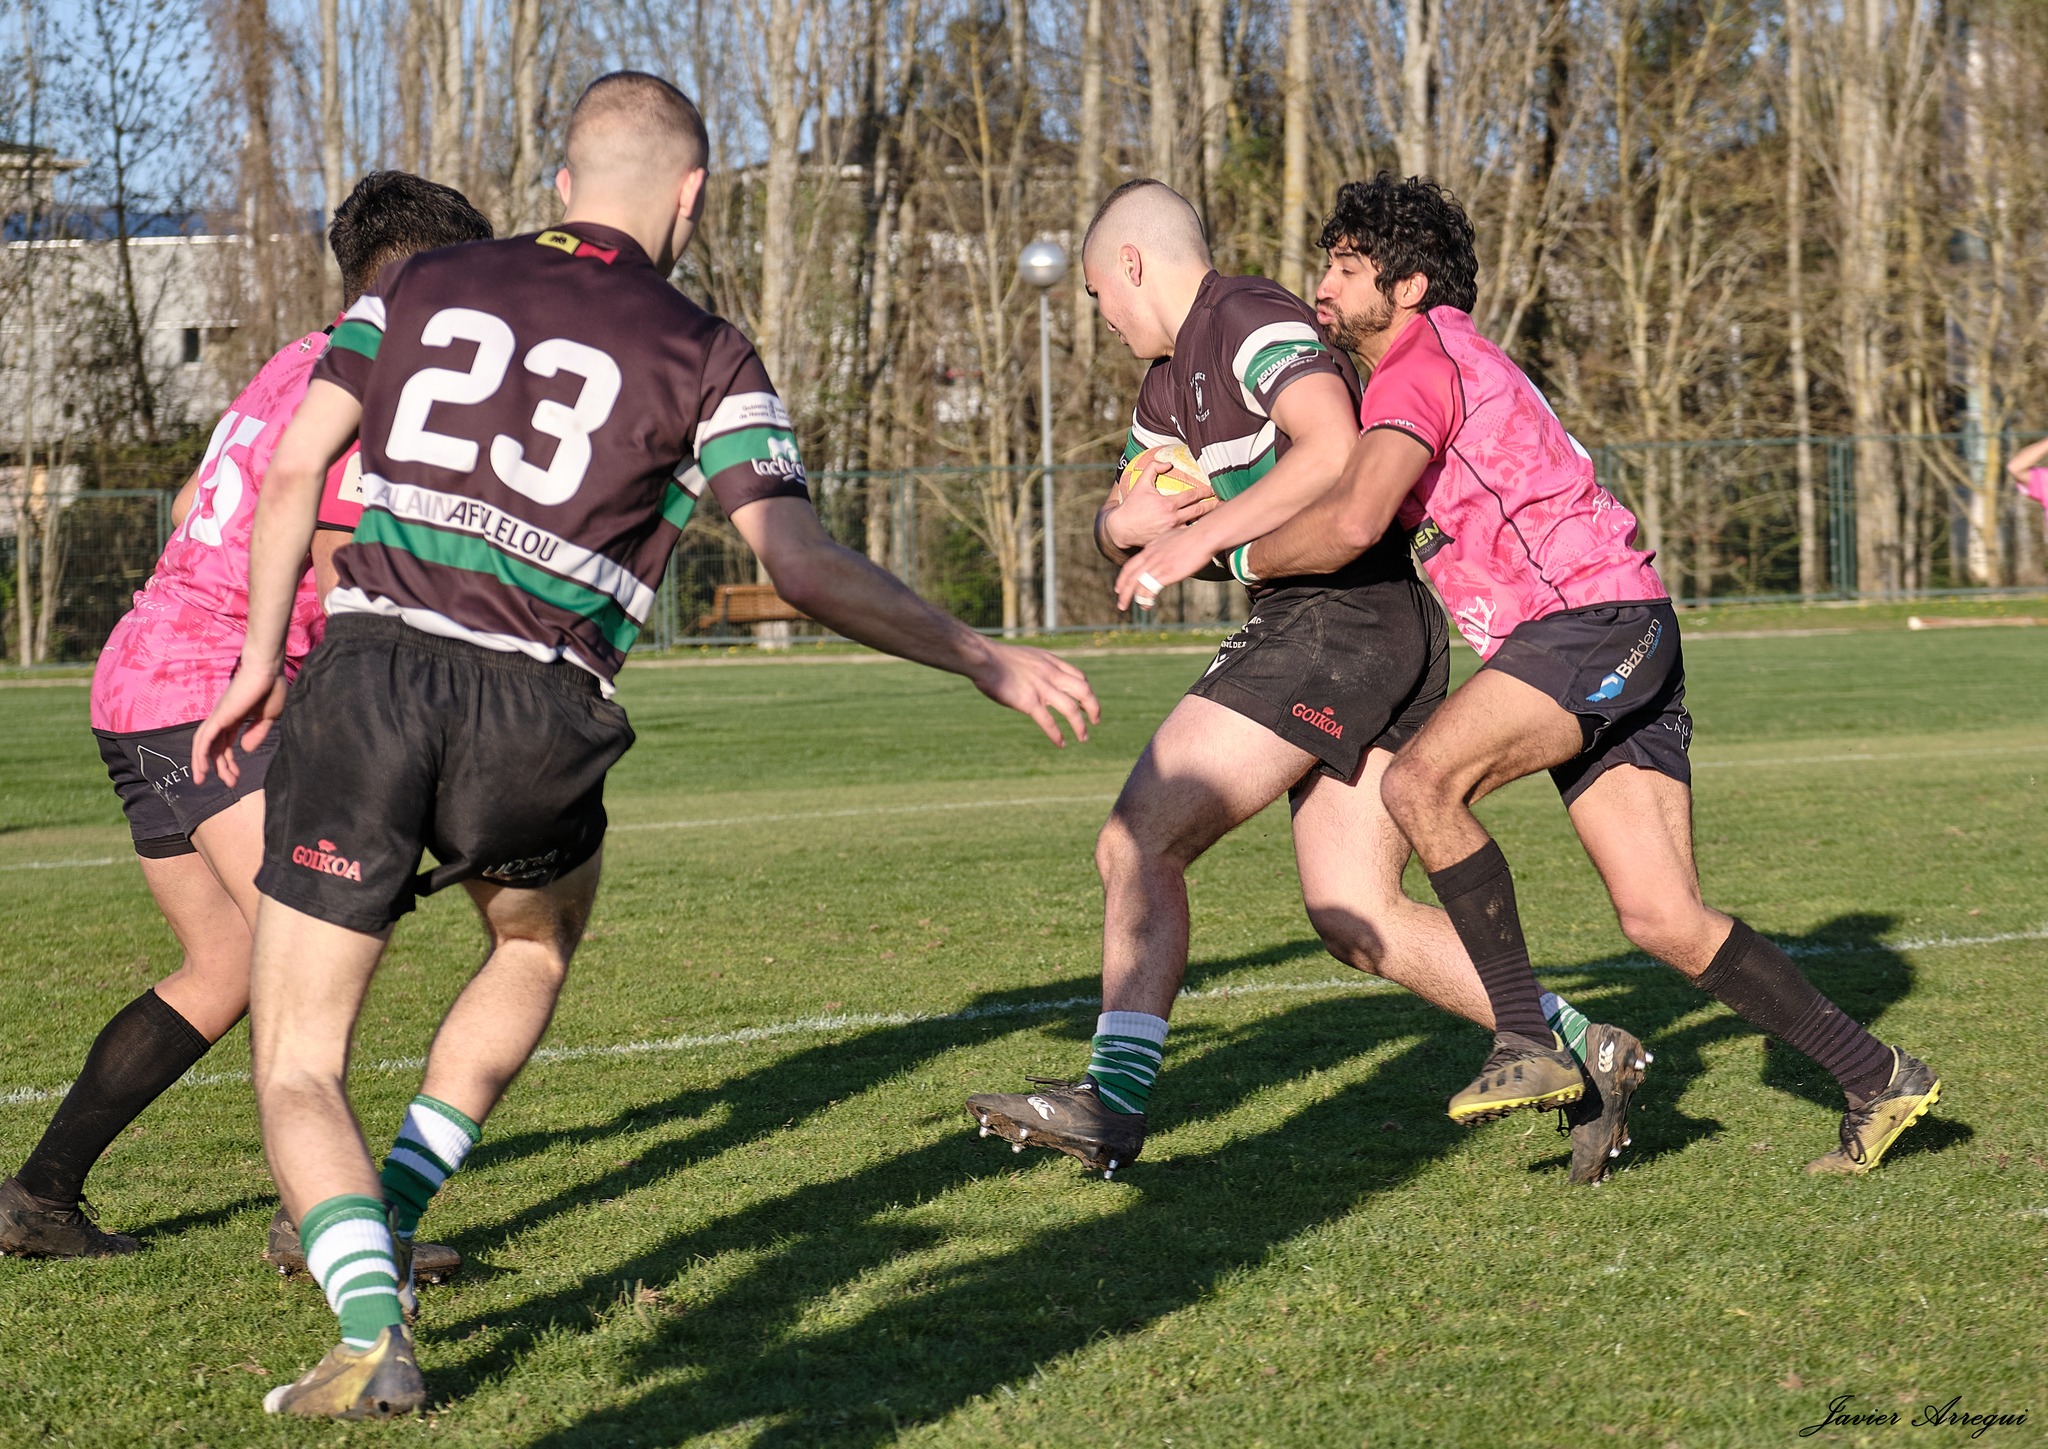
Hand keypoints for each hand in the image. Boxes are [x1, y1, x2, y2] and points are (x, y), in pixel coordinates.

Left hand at [191, 662, 287, 785]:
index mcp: (236, 718)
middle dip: (219, 767)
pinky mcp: (219, 717)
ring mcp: (219, 717)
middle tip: (229, 783)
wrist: (267, 669)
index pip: (226, 743)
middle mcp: (223, 718)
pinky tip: (202, 769)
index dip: (229, 761)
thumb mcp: (269, 716)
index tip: (236, 777)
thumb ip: (257, 733)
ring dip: (203, 764)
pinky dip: (201, 755)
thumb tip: (245, 750)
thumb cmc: (271, 687)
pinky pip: (205, 739)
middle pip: (215, 747)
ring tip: (201, 780)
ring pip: (204, 744)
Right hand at [969, 643, 1100, 746]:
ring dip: (1080, 726)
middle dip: (1094, 708)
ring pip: (1071, 709)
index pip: (1080, 676)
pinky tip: (1061, 744)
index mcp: (1051, 662)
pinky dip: (1057, 735)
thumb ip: (1038, 667)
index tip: (1086, 702)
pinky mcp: (1028, 702)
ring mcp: (1041, 688)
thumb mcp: (1026, 656)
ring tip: (1083, 737)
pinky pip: (1049, 722)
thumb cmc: (998, 657)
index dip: (1087, 691)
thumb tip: (1039, 677)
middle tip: (1095, 721)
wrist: (982, 657)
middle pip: (1084, 691)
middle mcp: (1051, 674)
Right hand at [1101, 469, 1219, 551]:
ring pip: (1196, 524)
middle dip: (1212, 505)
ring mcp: (1172, 531)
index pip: (1192, 496)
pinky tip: (1206, 530)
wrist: (1121, 529)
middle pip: (1199, 510)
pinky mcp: (1170, 541)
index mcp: (1168, 504)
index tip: (1212, 488)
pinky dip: (1197, 532)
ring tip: (1219, 515)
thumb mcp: (1140, 484)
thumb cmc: (1132, 506)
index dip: (1205, 491)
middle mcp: (1173, 518)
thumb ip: (1153, 468)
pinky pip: (1187, 535)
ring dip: (1207, 519)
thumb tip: (1168, 463)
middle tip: (1222, 501)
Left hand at [1115, 525, 1229, 611]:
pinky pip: (1149, 589)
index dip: (1122, 578)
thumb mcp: (1171, 538)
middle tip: (1121, 604)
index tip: (1118, 588)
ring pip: (1136, 584)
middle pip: (1129, 577)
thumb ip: (1164, 547)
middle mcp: (1150, 557)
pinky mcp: (1167, 573)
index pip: (1130, 565)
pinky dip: (1145, 599)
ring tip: (1130, 608)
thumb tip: (1167, 552)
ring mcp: (1158, 565)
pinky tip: (1147, 605)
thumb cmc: (1193, 536)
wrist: (1203, 535)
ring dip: (1131, 598)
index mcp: (1150, 549)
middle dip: (1123, 592)